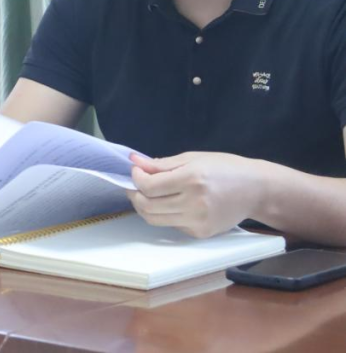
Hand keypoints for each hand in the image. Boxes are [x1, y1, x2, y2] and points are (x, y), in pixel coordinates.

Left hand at [127, 151, 269, 237]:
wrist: (257, 190)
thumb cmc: (225, 168)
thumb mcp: (193, 158)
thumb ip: (161, 164)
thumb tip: (134, 161)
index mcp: (192, 180)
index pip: (150, 186)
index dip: (136, 178)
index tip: (136, 170)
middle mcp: (194, 203)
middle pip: (148, 206)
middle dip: (135, 194)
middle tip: (135, 184)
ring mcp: (198, 221)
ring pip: (155, 219)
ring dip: (144, 206)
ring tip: (147, 194)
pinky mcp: (201, 233)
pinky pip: (171, 225)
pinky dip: (163, 214)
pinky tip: (170, 203)